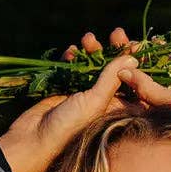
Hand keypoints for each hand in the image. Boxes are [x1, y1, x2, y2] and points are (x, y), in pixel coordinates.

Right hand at [0, 40, 141, 171]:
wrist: (33, 139)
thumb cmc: (68, 126)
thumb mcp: (94, 101)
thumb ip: (111, 79)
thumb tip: (131, 58)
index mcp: (118, 110)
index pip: (135, 83)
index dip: (137, 63)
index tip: (136, 44)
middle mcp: (105, 103)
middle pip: (116, 71)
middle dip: (115, 50)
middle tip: (116, 32)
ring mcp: (86, 96)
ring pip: (96, 67)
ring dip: (93, 51)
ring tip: (87, 38)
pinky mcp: (68, 91)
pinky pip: (76, 69)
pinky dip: (74, 58)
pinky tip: (70, 51)